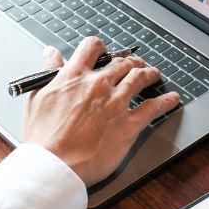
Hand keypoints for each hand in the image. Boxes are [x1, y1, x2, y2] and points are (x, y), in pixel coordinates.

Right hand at [22, 37, 179, 186]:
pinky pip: (153, 108)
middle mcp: (97, 84)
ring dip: (148, 73)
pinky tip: (170, 99)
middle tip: (133, 64)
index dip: (98, 45)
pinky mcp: (128, 125)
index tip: (102, 49)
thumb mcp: (38, 96)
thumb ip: (49, 71)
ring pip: (139, 78)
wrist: (54, 163)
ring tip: (152, 74)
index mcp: (74, 76)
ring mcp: (115, 103)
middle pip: (121, 62)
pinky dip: (164, 101)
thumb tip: (51, 54)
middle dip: (128, 61)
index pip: (91, 47)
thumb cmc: (42, 135)